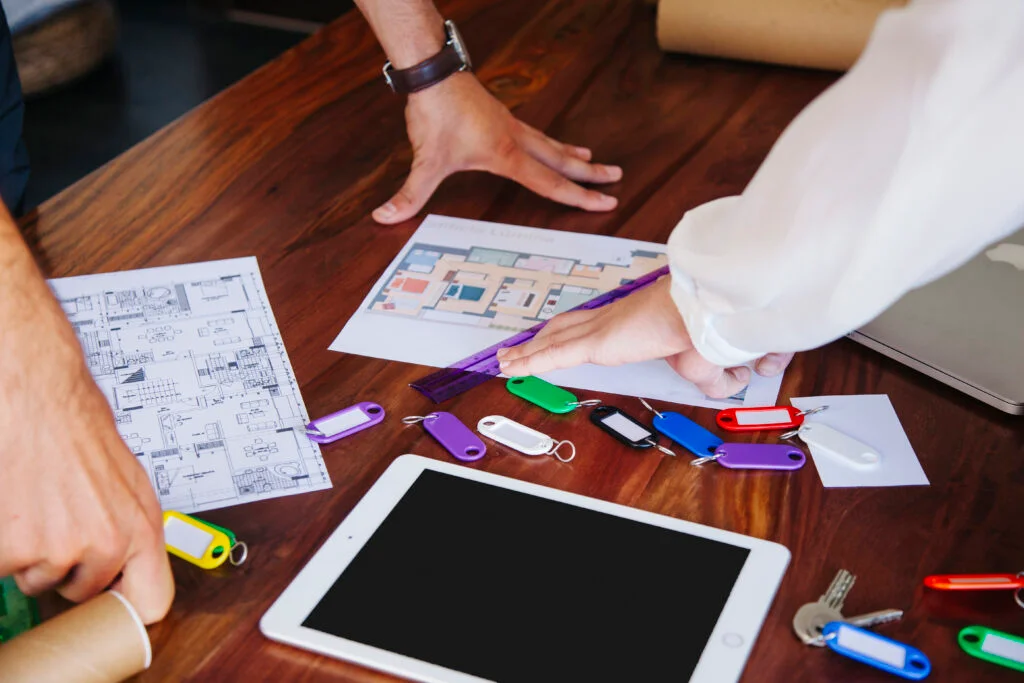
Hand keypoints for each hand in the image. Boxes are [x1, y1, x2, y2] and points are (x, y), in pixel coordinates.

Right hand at [0, 295, 173, 623]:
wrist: (38, 400)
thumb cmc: (79, 431)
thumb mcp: (128, 482)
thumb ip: (131, 528)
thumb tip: (132, 567)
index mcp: (142, 528)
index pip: (152, 602)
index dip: (129, 608)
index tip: (116, 607)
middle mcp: (108, 544)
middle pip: (84, 591)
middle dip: (71, 565)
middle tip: (64, 520)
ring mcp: (61, 549)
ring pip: (42, 578)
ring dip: (37, 551)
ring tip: (43, 503)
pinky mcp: (17, 550)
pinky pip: (7, 567)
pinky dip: (7, 544)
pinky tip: (19, 505)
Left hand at [373, 72, 622, 222]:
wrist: (433, 73)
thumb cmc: (435, 114)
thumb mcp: (424, 160)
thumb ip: (409, 193)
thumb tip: (385, 218)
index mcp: (506, 154)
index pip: (550, 182)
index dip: (579, 196)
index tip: (606, 202)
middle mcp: (515, 139)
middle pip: (562, 159)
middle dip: (590, 173)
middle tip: (617, 178)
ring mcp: (510, 125)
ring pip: (551, 143)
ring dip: (573, 155)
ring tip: (593, 160)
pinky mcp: (501, 117)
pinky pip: (535, 133)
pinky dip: (550, 141)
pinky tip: (550, 143)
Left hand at [496, 277, 793, 397]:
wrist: (708, 309)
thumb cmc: (713, 322)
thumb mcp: (716, 356)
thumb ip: (720, 371)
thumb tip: (735, 380)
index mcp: (636, 318)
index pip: (597, 322)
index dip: (576, 328)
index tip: (563, 333)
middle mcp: (614, 318)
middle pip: (568, 326)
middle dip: (544, 335)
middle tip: (521, 343)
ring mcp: (602, 328)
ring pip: (554, 339)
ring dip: (529, 349)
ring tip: (506, 358)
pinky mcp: (596, 343)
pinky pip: (555, 355)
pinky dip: (531, 361)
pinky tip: (512, 366)